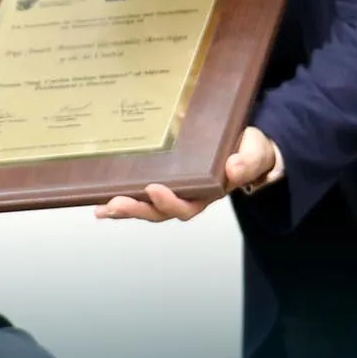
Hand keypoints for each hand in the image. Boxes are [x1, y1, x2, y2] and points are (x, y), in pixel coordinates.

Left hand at [95, 127, 281, 221]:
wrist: (248, 145)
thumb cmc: (250, 150)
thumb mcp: (255, 152)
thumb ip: (248, 161)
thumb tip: (233, 169)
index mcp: (210, 193)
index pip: (188, 206)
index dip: (170, 202)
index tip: (154, 188)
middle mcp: (189, 196)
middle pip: (160, 211)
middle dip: (137, 209)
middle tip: (115, 203)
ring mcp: (175, 190)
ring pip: (147, 207)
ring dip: (124, 209)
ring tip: (102, 208)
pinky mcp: (163, 180)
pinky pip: (141, 193)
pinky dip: (122, 197)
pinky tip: (101, 200)